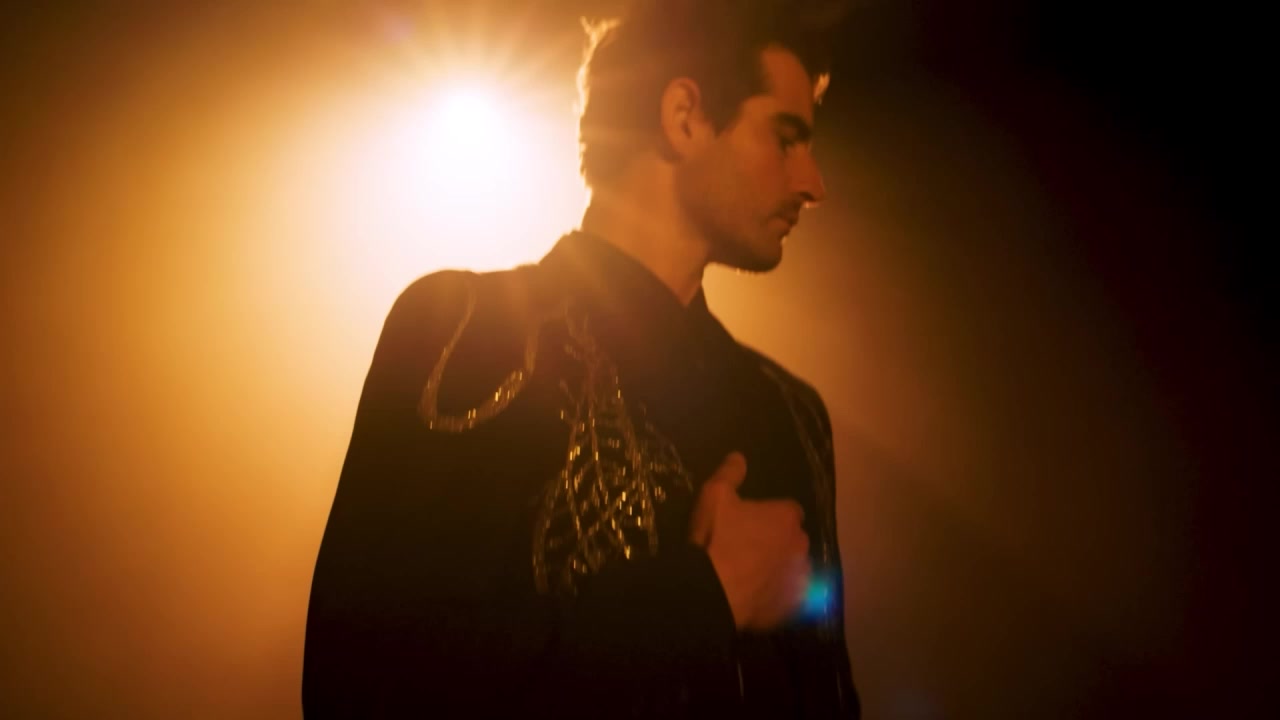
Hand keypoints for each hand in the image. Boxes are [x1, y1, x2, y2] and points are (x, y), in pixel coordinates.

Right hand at [689, 452, 810, 630]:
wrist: (713, 591)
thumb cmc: (716, 538)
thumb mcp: (715, 495)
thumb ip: (730, 473)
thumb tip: (739, 456)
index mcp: (786, 517)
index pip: (788, 511)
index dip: (770, 516)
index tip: (752, 523)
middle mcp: (801, 545)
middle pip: (793, 539)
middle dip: (778, 542)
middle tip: (748, 548)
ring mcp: (800, 578)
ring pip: (793, 568)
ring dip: (779, 568)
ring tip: (752, 575)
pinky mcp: (793, 605)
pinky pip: (788, 596)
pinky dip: (777, 594)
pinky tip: (756, 595)